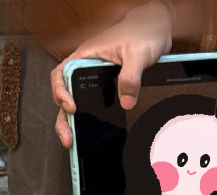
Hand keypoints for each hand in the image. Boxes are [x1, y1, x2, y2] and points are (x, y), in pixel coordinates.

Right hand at [51, 0, 173, 149]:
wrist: (155, 29)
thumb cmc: (142, 33)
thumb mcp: (137, 53)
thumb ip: (131, 76)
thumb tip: (126, 102)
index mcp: (86, 57)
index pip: (62, 74)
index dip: (61, 92)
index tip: (71, 108)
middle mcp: (87, 69)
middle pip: (66, 95)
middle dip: (64, 119)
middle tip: (69, 139)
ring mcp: (96, 79)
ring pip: (79, 102)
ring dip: (75, 123)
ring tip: (76, 143)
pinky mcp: (108, 88)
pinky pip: (95, 105)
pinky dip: (92, 120)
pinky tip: (96, 133)